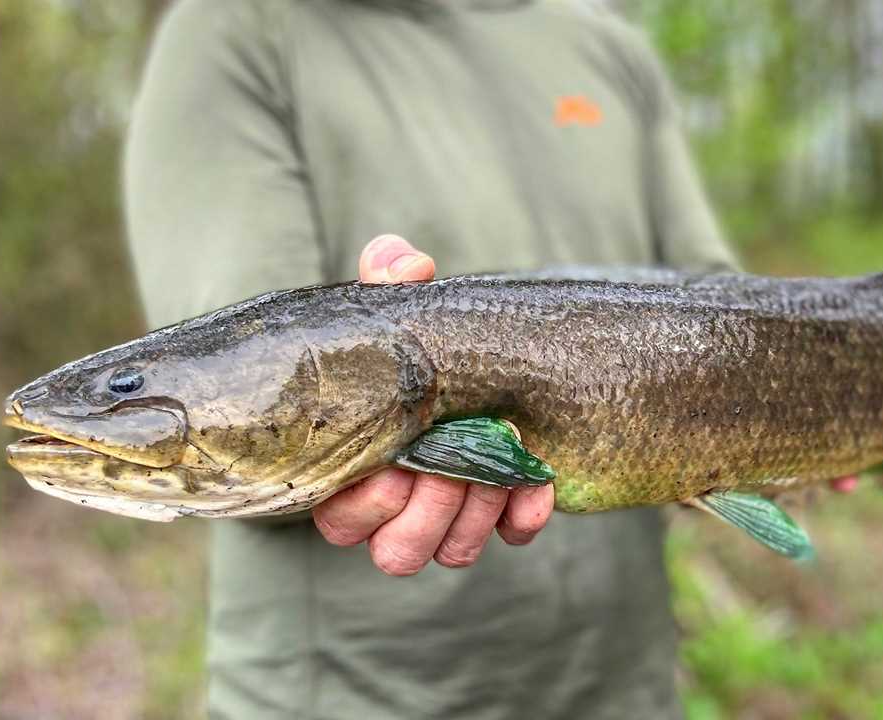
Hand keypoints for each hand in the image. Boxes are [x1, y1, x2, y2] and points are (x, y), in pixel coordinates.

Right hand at [312, 235, 554, 574]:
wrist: (488, 359)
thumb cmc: (422, 344)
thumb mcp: (402, 313)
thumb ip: (390, 284)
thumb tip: (401, 262)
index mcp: (353, 471)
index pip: (343, 522)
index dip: (373, 499)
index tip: (403, 454)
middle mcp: (398, 511)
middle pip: (398, 553)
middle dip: (434, 507)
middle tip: (457, 460)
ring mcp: (451, 521)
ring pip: (451, 555)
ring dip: (479, 510)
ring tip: (499, 460)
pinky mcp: (501, 518)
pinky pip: (511, 538)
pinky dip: (527, 511)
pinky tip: (539, 479)